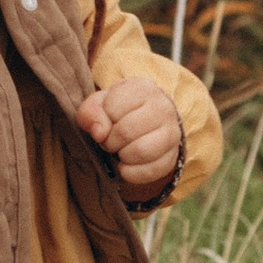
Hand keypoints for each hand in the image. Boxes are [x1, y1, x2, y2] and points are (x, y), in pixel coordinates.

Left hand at [77, 77, 184, 197]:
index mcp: (143, 89)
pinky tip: (126, 165)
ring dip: (122, 156)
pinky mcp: (173, 156)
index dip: (103, 120)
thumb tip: (99, 133)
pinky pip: (151, 171)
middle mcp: (163, 108)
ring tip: (120, 151)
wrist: (146, 121)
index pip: (113, 108)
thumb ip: (90, 113)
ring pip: (141, 152)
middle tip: (109, 141)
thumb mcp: (99, 104)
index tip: (107, 122)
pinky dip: (132, 173)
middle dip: (110, 141)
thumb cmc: (118, 110)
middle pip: (126, 132)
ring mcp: (172, 133)